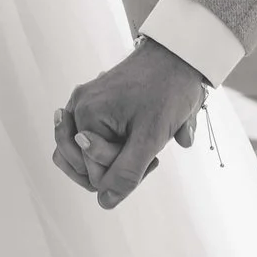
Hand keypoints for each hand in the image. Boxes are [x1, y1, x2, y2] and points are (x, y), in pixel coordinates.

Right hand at [57, 37, 206, 209]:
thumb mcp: (151, 138)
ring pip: (80, 153)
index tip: (153, 157)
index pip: (94, 172)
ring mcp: (82, 102)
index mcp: (86, 114)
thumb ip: (126, 172)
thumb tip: (104, 202)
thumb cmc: (168, 91)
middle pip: (83, 164)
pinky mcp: (91, 101)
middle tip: (147, 151)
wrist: (179, 54)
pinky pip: (86, 136)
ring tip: (137, 146)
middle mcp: (77, 106)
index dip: (125, 173)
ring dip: (110, 158)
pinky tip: (127, 139)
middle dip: (116, 165)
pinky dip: (107, 145)